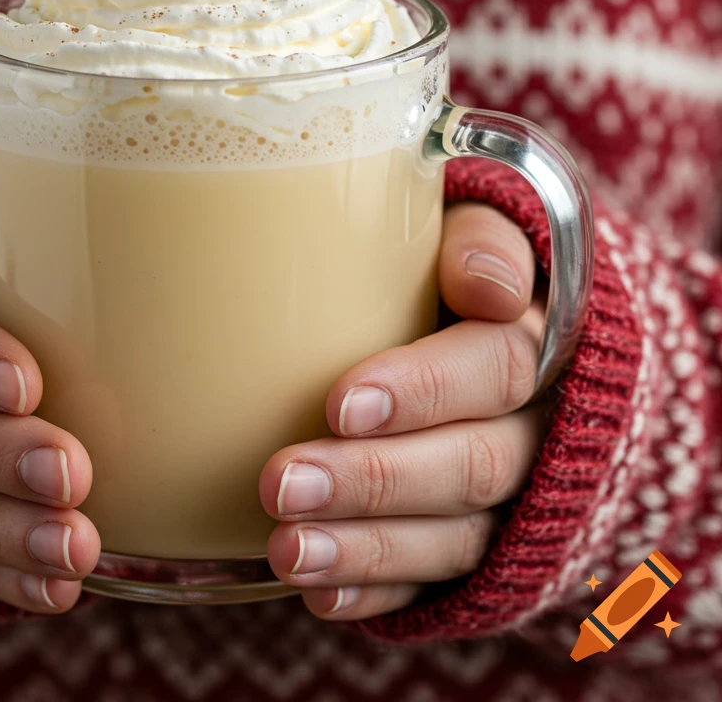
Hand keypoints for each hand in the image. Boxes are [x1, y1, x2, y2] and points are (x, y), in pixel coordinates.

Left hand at [259, 202, 544, 620]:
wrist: (502, 336)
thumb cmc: (460, 273)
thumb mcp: (480, 229)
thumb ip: (483, 238)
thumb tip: (487, 286)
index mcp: (540, 342)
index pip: (496, 368)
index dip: (424, 391)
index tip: (340, 404)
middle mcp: (539, 429)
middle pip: (472, 465)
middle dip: (376, 479)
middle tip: (282, 484)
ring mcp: (517, 499)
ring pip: (456, 537)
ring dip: (368, 547)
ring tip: (287, 551)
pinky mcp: (486, 546)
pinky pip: (440, 581)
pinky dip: (381, 590)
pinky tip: (320, 593)